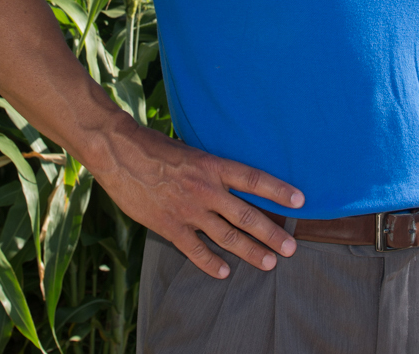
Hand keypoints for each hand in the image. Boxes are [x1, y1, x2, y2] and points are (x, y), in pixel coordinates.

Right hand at [87, 115, 304, 278]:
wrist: (119, 152)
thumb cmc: (154, 146)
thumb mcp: (190, 150)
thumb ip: (210, 168)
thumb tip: (228, 178)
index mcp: (213, 166)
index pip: (254, 179)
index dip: (278, 190)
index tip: (300, 201)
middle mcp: (206, 189)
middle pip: (247, 215)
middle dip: (271, 233)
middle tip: (290, 247)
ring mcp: (188, 210)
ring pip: (227, 236)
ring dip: (250, 252)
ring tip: (269, 263)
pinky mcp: (169, 226)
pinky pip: (195, 249)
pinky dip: (210, 263)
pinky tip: (223, 272)